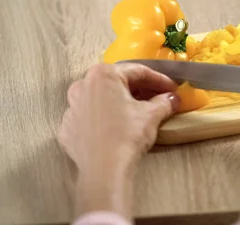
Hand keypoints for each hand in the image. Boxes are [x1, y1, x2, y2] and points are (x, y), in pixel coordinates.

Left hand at [58, 63, 180, 218]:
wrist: (104, 169)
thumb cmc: (126, 135)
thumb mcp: (151, 115)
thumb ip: (163, 102)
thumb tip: (171, 99)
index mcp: (103, 75)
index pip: (137, 71)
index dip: (158, 79)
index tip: (171, 88)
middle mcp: (82, 86)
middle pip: (117, 83)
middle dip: (139, 90)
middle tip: (158, 97)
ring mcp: (72, 108)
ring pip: (100, 99)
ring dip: (119, 102)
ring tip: (138, 112)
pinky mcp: (68, 129)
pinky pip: (89, 118)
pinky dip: (104, 119)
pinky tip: (117, 128)